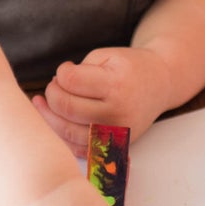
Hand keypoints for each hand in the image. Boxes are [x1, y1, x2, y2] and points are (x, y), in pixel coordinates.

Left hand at [32, 47, 170, 157]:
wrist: (160, 85)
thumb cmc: (129, 68)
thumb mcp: (106, 56)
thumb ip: (78, 71)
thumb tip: (53, 90)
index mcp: (115, 85)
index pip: (70, 81)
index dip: (61, 72)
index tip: (66, 68)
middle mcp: (117, 113)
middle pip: (66, 107)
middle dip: (52, 94)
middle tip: (55, 85)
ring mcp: (115, 133)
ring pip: (67, 132)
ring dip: (49, 116)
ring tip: (44, 103)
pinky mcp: (114, 146)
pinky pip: (78, 149)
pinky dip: (62, 136)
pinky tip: (56, 120)